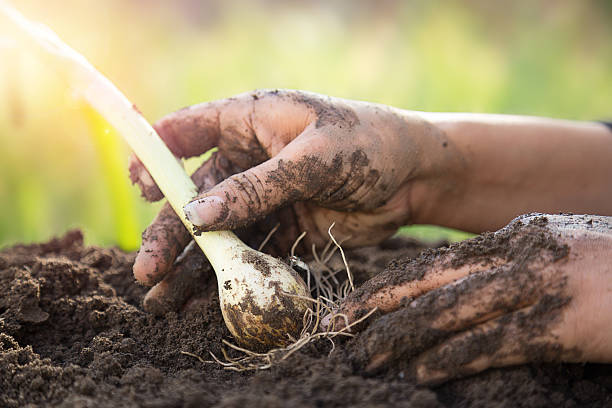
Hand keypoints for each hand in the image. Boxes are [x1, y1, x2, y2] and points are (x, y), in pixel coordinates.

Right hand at [129, 89, 450, 312]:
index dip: (157, 157)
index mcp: (250, 122)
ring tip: (164, 296)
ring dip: (193, 262)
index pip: (187, 131)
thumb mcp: (313, 158)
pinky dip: (230, 274)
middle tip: (148, 269)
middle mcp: (249, 159)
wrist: (415, 178)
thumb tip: (198, 214)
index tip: (141, 188)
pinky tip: (207, 298)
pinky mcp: (283, 228)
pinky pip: (249, 252)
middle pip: (196, 195)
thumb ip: (258, 186)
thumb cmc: (367, 145)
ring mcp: (264, 197)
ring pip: (219, 231)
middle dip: (171, 232)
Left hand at [333, 214, 611, 384]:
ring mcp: (538, 285)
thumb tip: (463, 296)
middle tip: (334, 328)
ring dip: (399, 338)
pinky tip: (420, 374)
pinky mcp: (562, 322)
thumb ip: (511, 269)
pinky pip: (491, 343)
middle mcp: (517, 255)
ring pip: (448, 312)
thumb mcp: (556, 253)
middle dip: (374, 306)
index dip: (386, 285)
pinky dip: (450, 359)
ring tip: (364, 358)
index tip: (351, 305)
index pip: (432, 263)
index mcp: (512, 238)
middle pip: (426, 281)